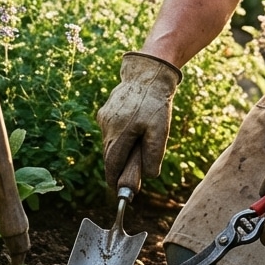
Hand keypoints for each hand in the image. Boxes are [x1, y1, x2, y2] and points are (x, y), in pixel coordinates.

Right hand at [97, 52, 180, 185]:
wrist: (148, 74)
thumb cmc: (156, 104)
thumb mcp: (160, 131)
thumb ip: (153, 155)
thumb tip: (149, 176)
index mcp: (119, 134)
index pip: (112, 165)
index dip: (114, 179)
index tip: (118, 189)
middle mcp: (107, 127)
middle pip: (109, 156)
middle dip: (118, 167)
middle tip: (129, 175)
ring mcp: (104, 118)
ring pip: (109, 142)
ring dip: (120, 149)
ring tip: (137, 143)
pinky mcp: (105, 111)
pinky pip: (111, 130)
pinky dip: (120, 135)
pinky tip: (133, 128)